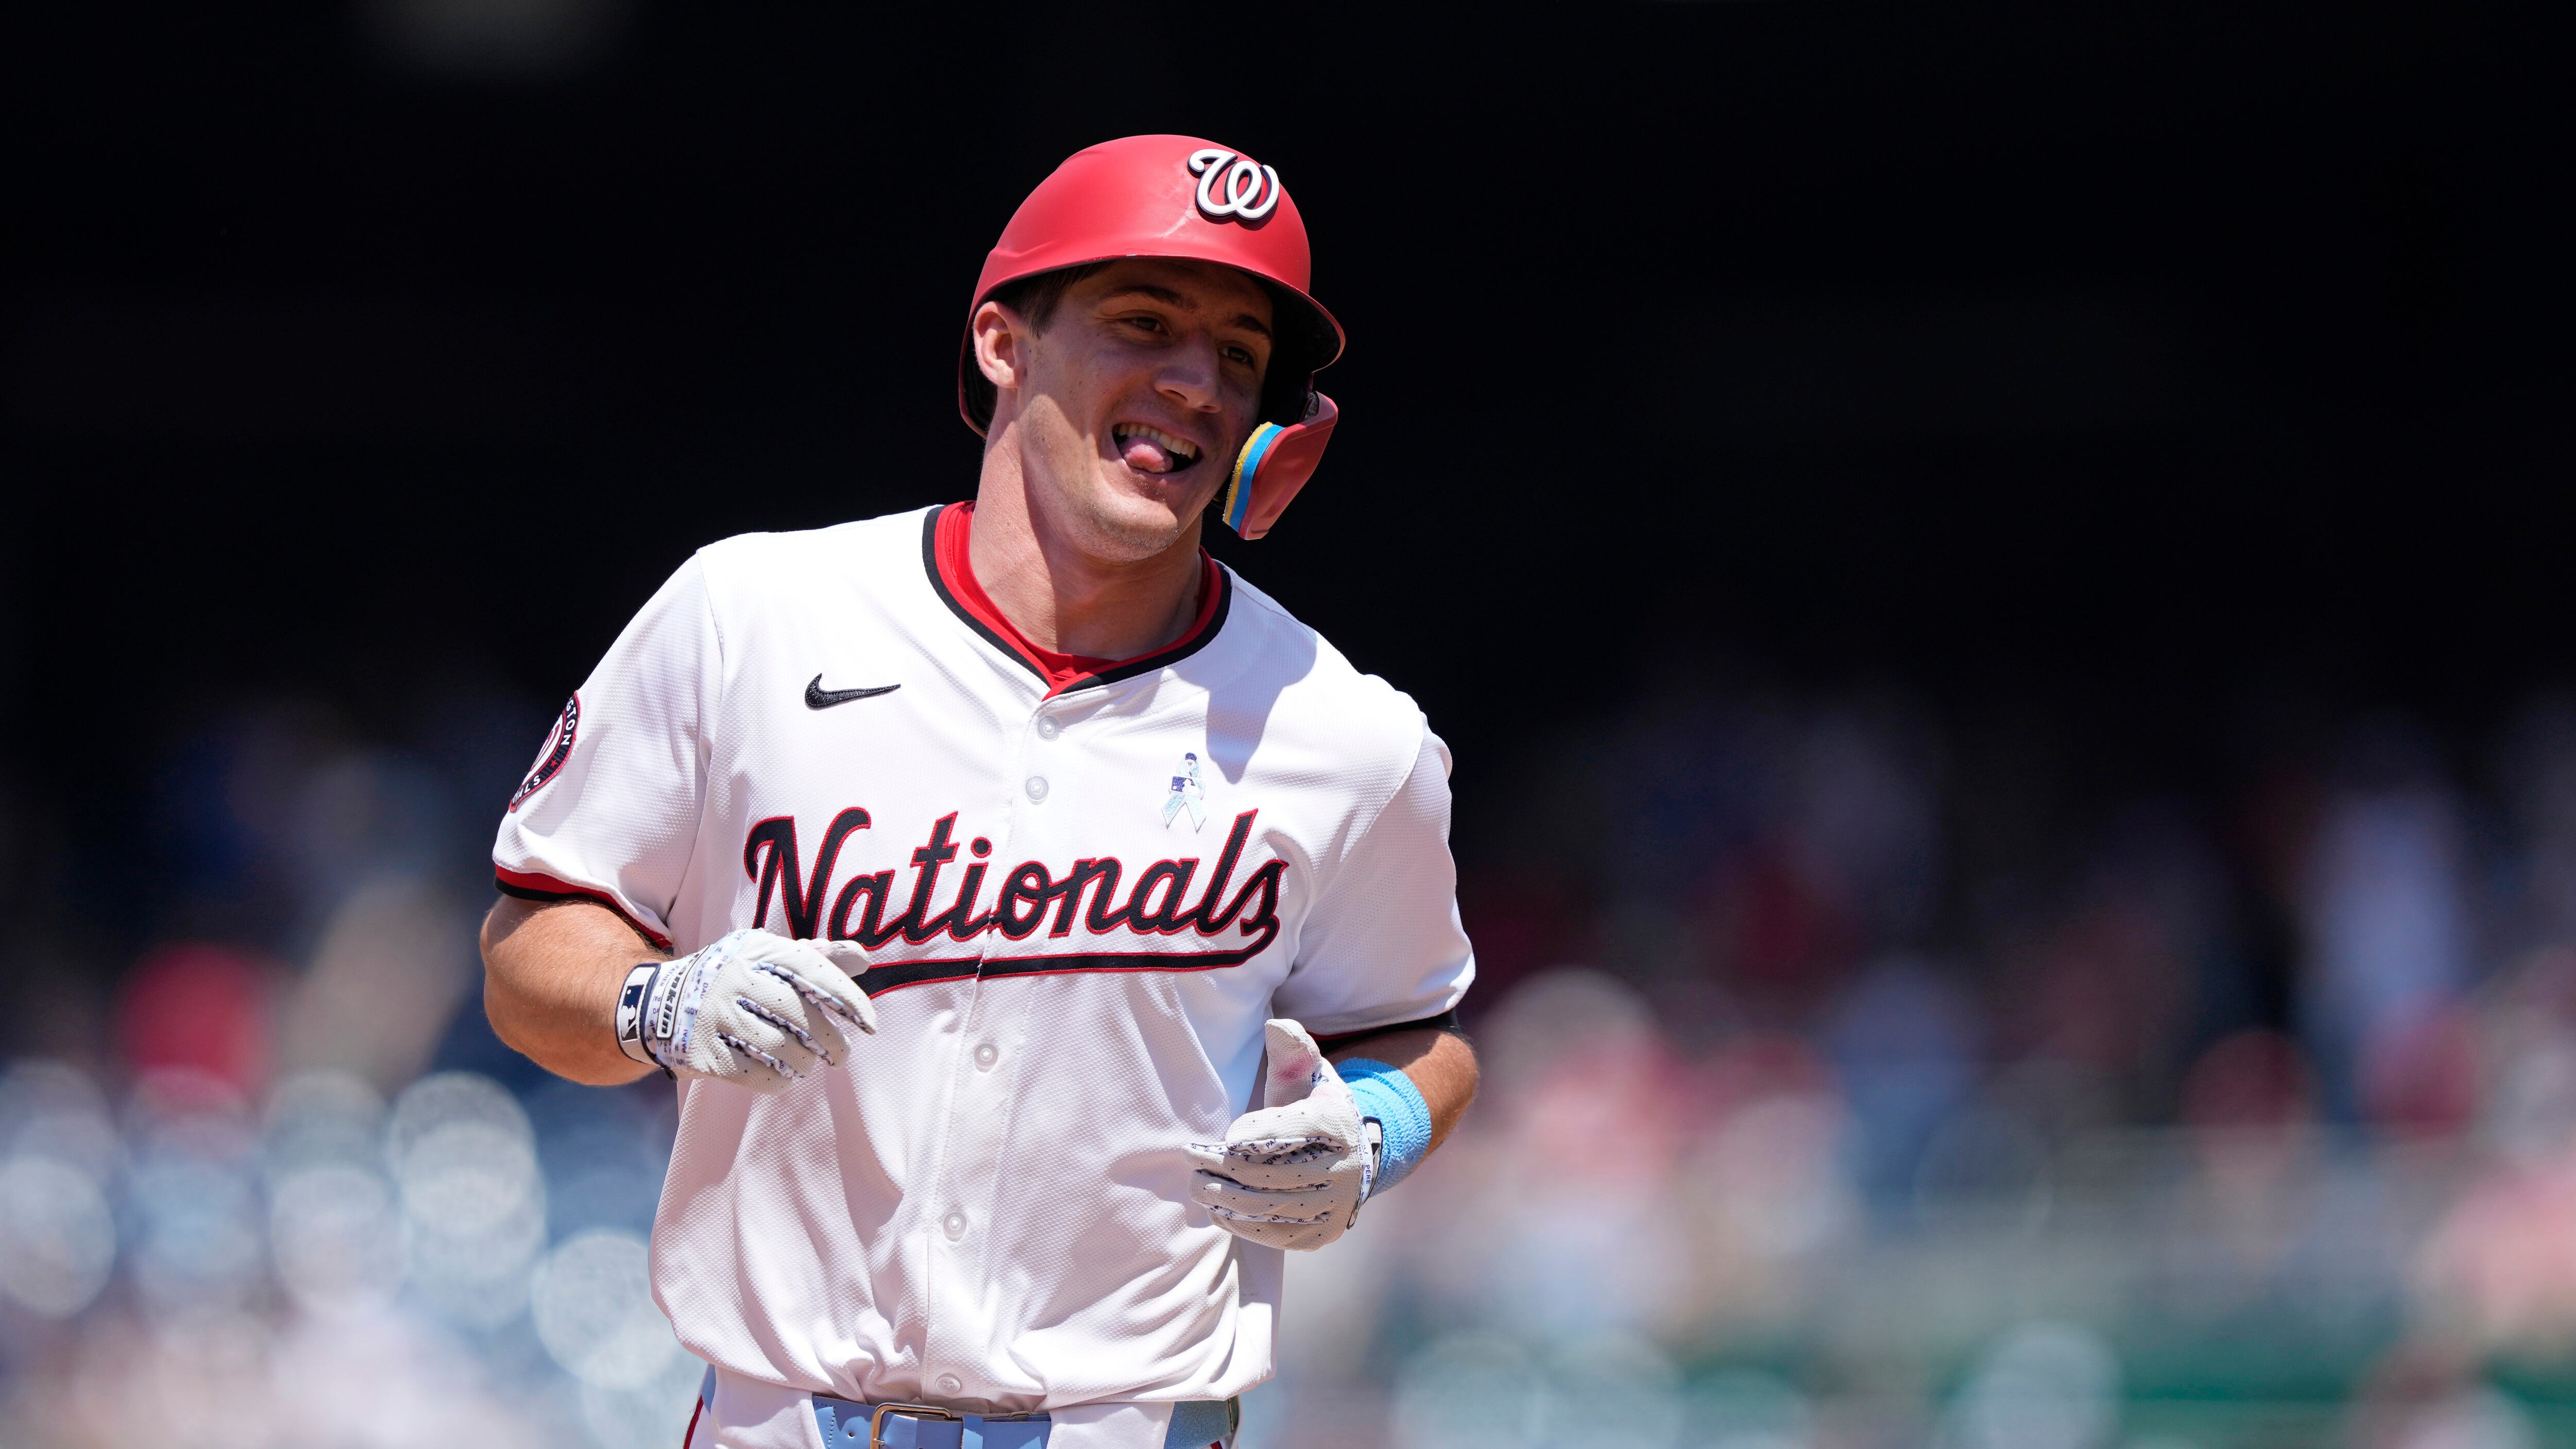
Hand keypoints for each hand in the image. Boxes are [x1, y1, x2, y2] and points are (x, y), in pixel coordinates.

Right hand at [617, 929, 874, 1092]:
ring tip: (809, 1063)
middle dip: (832, 1041)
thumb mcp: (767, 958)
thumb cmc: (734, 979)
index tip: (871, 1024)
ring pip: (781, 1049)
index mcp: (755, 951)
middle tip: (842, 1054)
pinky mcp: (702, 1054)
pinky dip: (780, 1081)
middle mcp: (733, 979)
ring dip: (805, 1063)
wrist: (660, 1004)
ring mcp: (713, 1017)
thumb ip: (816, 957)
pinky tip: (784, 1076)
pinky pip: (757, 1075)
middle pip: (800, 1016)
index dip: (847, 998)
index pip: (812, 970)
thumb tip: (863, 959)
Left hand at [1186, 1019, 1378, 1250]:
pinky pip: (1272, 1235)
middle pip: (1268, 1173)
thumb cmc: (1314, 1107)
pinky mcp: (1321, 1235)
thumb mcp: (1309, 1074)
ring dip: (1222, 1198)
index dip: (1252, 1132)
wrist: (1354, 1156)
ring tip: (1197, 1185)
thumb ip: (1293, 1049)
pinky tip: (1219, 1209)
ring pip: (1266, 1207)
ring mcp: (1334, 1208)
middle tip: (1190, 1157)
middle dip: (1220, 1166)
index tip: (1226, 1134)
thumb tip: (1275, 1025)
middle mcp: (1344, 1170)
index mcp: (1338, 1124)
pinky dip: (1239, 1223)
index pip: (1288, 1129)